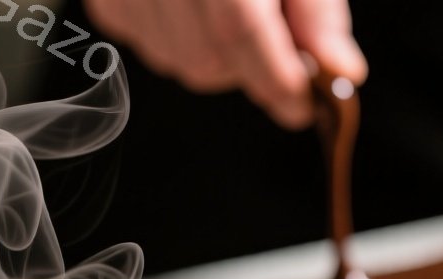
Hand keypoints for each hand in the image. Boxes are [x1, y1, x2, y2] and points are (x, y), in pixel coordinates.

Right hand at [85, 0, 366, 129]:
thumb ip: (316, 9)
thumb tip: (336, 70)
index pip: (238, 29)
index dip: (275, 78)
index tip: (301, 105)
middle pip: (206, 58)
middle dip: (249, 68)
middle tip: (274, 39)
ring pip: (176, 62)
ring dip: (214, 54)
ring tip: (229, 5)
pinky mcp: (106, 0)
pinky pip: (145, 45)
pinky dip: (177, 39)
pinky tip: (192, 3)